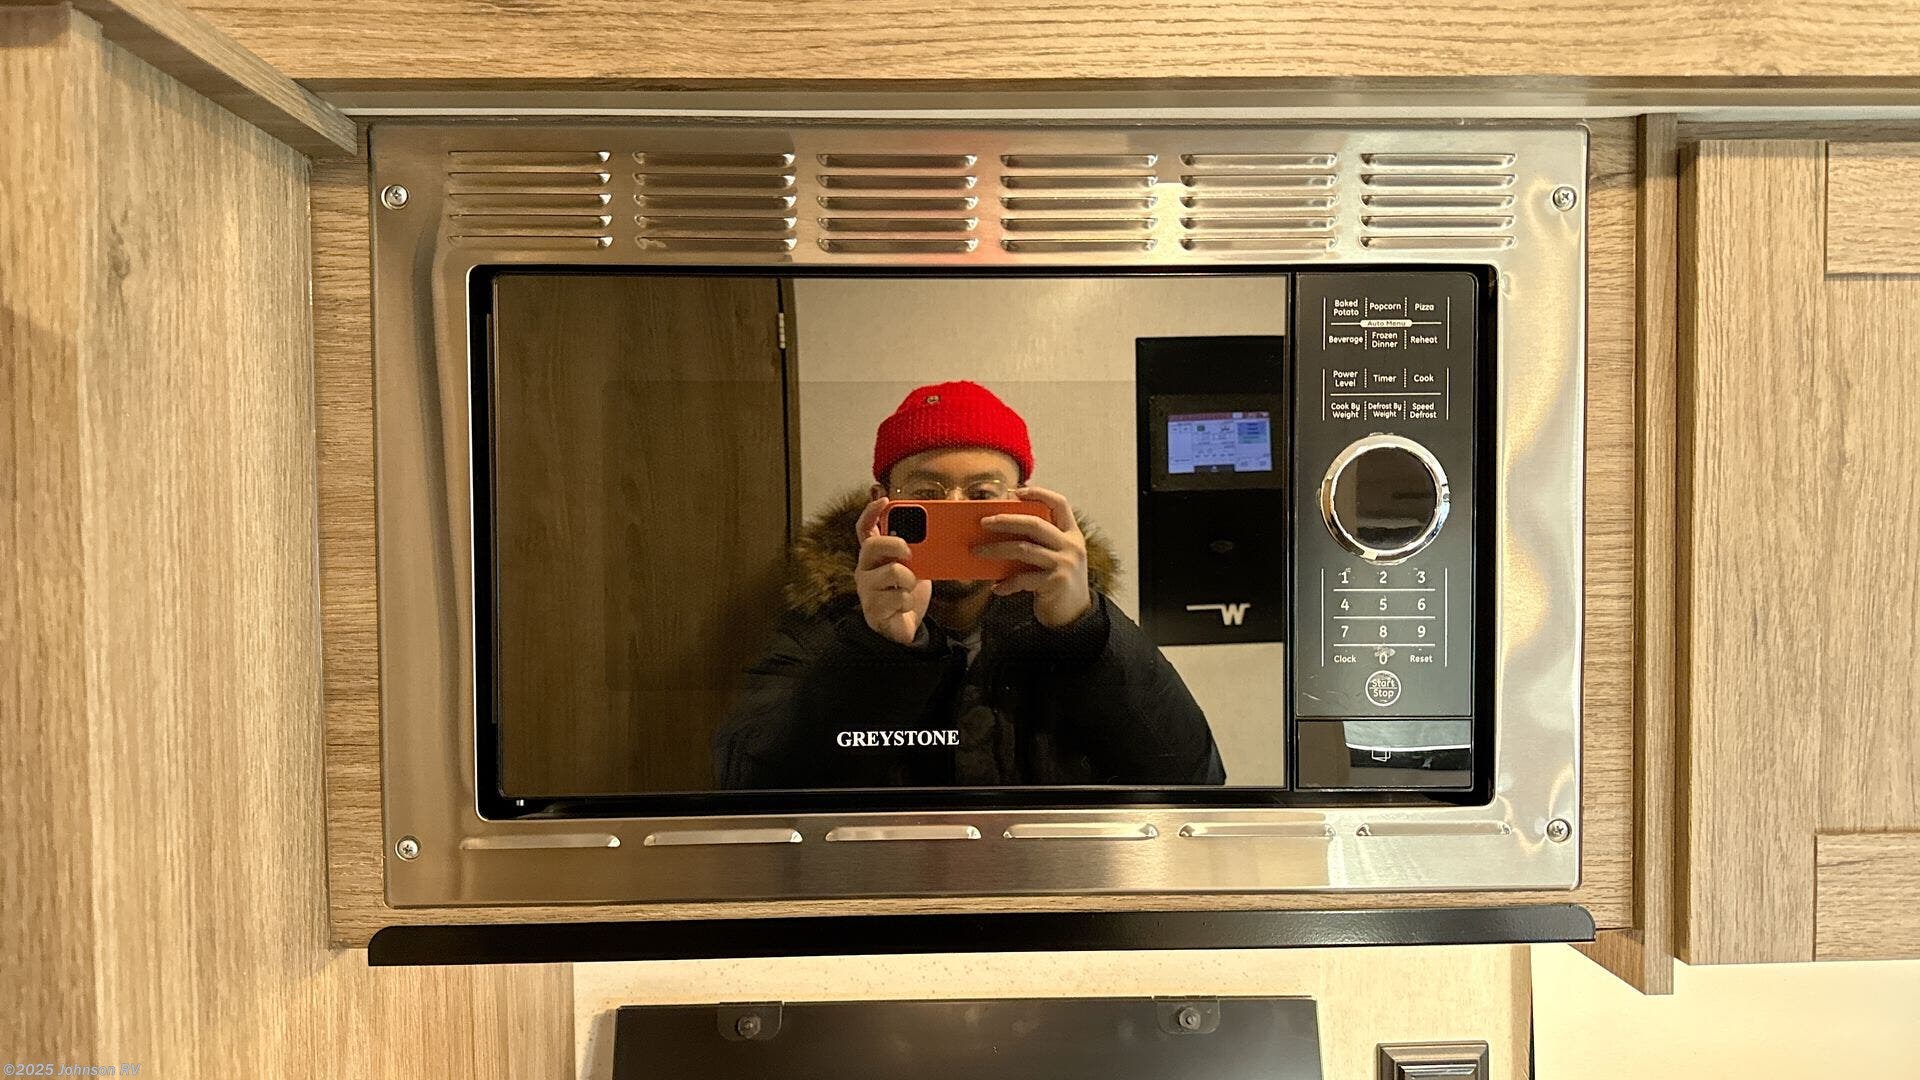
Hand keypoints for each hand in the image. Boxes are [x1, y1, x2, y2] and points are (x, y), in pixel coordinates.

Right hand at [853, 497, 931, 644]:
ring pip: (891, 573)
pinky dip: (908, 602)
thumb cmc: (908, 593)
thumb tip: (936, 534)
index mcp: (875, 556)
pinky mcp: (873, 610)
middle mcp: (865, 569)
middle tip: (910, 552)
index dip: (871, 512)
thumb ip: (918, 552)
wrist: (905, 626)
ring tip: (910, 588)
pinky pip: (897, 598)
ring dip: (910, 581)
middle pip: (872, 546)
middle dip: (895, 544)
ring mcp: (867, 590)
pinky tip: (904, 606)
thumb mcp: (917, 567)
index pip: (864, 529)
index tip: (885, 500)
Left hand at [975, 485, 1093, 628]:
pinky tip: (996, 587)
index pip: (1059, 504)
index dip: (1039, 493)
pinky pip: (1024, 578)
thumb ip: (1039, 543)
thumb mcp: (1055, 557)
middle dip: (1006, 520)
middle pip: (1035, 523)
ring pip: (1024, 549)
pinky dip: (1007, 583)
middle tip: (983, 522)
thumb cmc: (1057, 581)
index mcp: (1071, 534)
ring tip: (978, 552)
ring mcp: (1064, 563)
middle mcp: (1071, 545)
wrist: (1074, 614)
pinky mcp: (1056, 582)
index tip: (1016, 492)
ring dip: (997, 550)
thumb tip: (1000, 530)